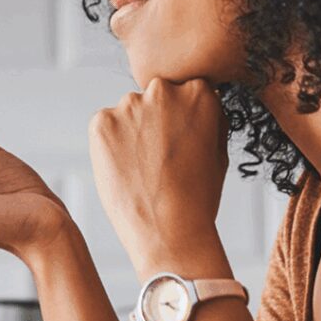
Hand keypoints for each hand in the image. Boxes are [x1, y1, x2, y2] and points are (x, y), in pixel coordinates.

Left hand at [88, 78, 230, 277]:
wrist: (168, 230)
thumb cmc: (197, 198)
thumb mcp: (218, 151)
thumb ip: (207, 118)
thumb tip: (198, 101)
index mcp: (199, 92)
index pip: (184, 92)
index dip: (180, 120)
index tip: (179, 144)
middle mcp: (163, 90)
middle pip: (154, 98)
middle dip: (155, 121)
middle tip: (158, 160)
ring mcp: (129, 104)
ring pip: (128, 113)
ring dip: (131, 133)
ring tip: (142, 171)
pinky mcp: (101, 122)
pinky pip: (105, 127)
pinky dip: (109, 145)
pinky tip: (125, 171)